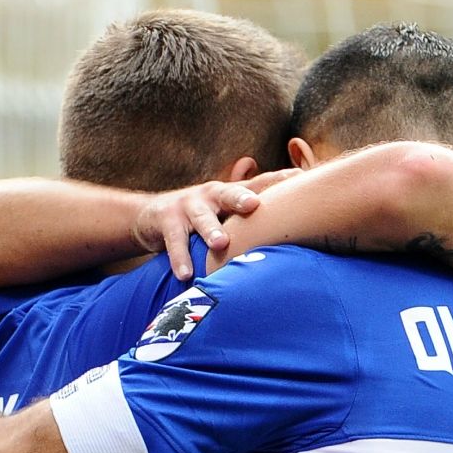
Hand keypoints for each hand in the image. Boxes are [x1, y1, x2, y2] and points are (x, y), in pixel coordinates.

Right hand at [134, 167, 298, 277]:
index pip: (259, 184)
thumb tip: (298, 229)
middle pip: (228, 193)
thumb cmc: (203, 217)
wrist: (152, 215)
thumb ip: (254, 219)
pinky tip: (186, 275)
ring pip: (200, 217)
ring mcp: (187, 206)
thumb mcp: (227, 213)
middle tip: (255, 205)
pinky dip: (180, 259)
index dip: (278, 180)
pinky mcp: (166, 221)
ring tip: (220, 243)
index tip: (300, 178)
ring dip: (210, 230)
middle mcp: (211, 195)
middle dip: (241, 198)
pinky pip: (174, 242)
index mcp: (230, 193)